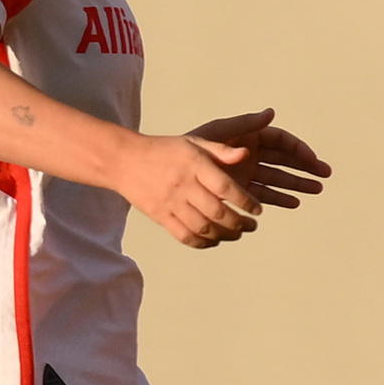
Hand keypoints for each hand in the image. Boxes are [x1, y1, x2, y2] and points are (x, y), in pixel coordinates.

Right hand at [114, 132, 261, 248]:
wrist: (125, 160)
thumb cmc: (166, 150)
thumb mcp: (195, 142)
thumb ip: (222, 150)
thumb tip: (247, 154)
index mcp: (195, 165)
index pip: (226, 188)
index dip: (246, 201)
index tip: (258, 210)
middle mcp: (184, 185)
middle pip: (217, 212)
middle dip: (239, 223)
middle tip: (252, 225)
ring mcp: (170, 203)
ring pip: (202, 227)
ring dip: (225, 235)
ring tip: (238, 233)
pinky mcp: (159, 216)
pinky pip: (184, 236)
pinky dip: (202, 242)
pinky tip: (215, 240)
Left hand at [189, 107, 331, 208]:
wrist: (170, 170)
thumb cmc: (193, 146)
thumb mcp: (219, 132)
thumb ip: (244, 124)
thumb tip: (271, 113)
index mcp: (249, 137)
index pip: (282, 142)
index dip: (299, 150)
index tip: (313, 161)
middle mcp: (252, 154)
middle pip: (285, 160)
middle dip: (306, 168)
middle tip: (325, 176)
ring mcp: (247, 173)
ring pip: (279, 178)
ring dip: (297, 184)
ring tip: (317, 191)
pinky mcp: (240, 190)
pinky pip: (264, 194)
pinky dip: (279, 198)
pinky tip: (294, 203)